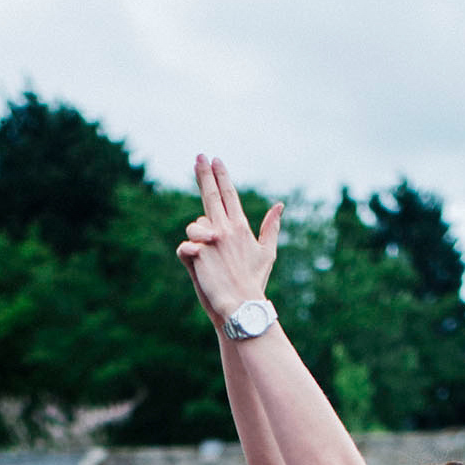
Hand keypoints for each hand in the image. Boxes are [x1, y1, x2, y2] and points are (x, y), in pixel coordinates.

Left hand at [177, 155, 283, 325]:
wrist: (241, 307)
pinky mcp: (196, 254)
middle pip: (210, 195)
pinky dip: (188, 255)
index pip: (228, 194)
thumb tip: (279, 206)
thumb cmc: (254, 283)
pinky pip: (184, 247)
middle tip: (199, 157)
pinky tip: (199, 268)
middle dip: (204, 174)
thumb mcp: (267, 253)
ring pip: (194, 226)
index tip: (215, 160)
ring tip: (208, 258)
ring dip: (196, 237)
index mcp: (240, 227)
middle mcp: (224, 229)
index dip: (221, 175)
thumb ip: (271, 228)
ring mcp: (210, 240)